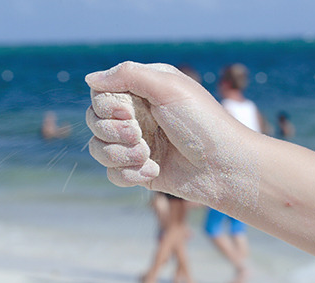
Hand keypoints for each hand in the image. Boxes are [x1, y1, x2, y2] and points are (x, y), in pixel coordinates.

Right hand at [85, 62, 260, 210]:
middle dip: (112, 132)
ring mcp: (136, 144)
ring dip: (119, 154)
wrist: (225, 168)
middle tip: (139, 135)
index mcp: (143, 91)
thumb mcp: (168, 88)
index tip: (127, 112)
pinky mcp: (139, 171)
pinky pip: (112, 173)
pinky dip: (129, 174)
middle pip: (95, 121)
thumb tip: (89, 79)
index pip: (101, 94)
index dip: (106, 106)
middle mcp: (137, 116)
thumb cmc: (203, 123)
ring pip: (98, 149)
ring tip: (147, 156)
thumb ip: (128, 75)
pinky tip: (154, 172)